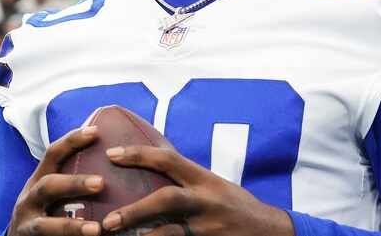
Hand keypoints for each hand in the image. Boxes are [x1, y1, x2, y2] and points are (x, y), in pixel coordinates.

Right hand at [9, 126, 103, 235]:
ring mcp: (27, 224)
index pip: (53, 154)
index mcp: (38, 180)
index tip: (95, 132)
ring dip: (71, 226)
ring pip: (44, 225)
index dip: (71, 141)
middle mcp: (29, 199)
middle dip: (74, 184)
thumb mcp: (52, 192)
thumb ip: (71, 179)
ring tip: (96, 230)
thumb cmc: (46, 211)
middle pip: (48, 186)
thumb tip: (111, 158)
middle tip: (101, 183)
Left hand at [101, 146, 294, 235]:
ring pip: (170, 234)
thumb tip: (150, 162)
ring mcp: (208, 229)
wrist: (273, 233)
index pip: (168, 159)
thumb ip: (185, 178)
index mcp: (204, 180)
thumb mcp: (213, 185)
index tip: (111, 154)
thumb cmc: (236, 206)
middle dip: (135, 210)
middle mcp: (206, 202)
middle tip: (108, 221)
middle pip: (166, 200)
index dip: (138, 155)